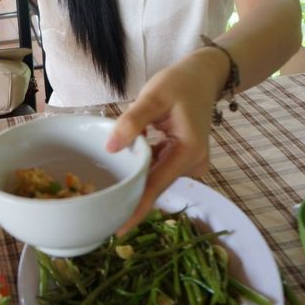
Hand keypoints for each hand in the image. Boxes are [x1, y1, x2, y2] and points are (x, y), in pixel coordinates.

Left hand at [106, 52, 222, 232]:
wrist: (204, 75)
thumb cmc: (179, 83)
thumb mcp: (154, 97)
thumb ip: (133, 122)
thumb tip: (111, 148)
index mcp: (188, 151)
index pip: (157, 186)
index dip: (137, 208)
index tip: (118, 229)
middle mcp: (193, 163)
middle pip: (156, 185)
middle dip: (131, 193)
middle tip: (100, 204)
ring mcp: (191, 163)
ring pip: (156, 177)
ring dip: (136, 178)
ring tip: (107, 186)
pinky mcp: (184, 158)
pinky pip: (160, 169)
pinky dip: (144, 167)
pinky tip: (125, 163)